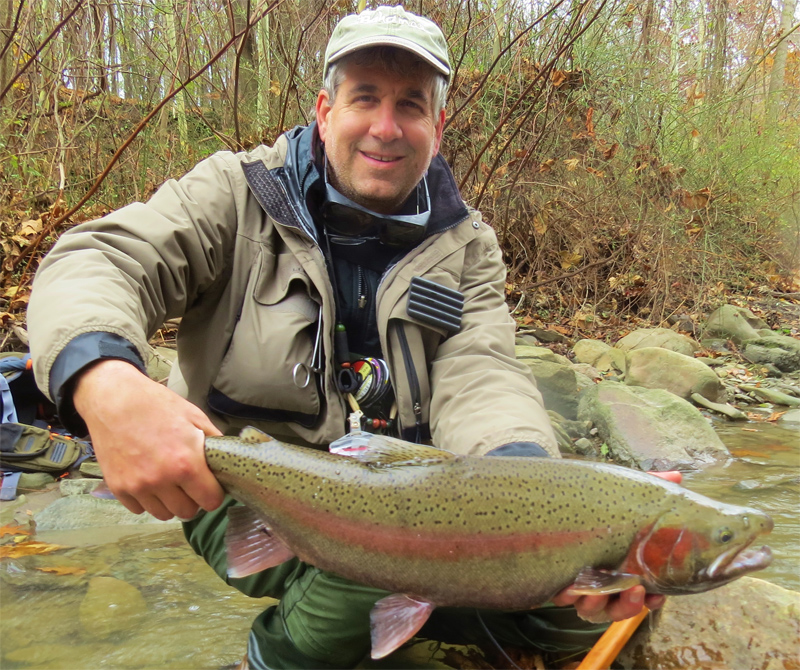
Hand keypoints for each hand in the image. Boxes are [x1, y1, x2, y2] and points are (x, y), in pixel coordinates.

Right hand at [74, 359, 225, 519]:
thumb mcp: (194, 416)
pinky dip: (147, 500)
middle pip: (188, 512)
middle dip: (193, 499)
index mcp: (186, 463)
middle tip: (190, 483)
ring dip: (170, 502)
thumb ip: (214, 441)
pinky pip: (140, 509)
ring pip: (163, 514)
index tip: (211, 484)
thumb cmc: (155, 405)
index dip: (214, 493)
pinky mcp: (118, 488)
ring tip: (169, 481)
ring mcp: (137, 486)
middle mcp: (161, 480)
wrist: (113, 399)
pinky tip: (148, 479)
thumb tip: (227, 458)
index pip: (211, 501)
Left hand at [551, 470, 679, 622]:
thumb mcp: (621, 495)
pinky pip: (558, 596)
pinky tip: (569, 587)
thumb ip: (648, 487)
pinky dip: (566, 594)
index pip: (639, 594)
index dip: (650, 600)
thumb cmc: (594, 502)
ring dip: (597, 604)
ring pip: (589, 609)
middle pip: (616, 608)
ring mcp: (575, 583)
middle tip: (636, 589)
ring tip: (599, 591)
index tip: (658, 596)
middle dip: (628, 606)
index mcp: (620, 569)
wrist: (553, 496)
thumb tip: (676, 476)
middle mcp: (599, 582)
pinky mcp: (551, 578)